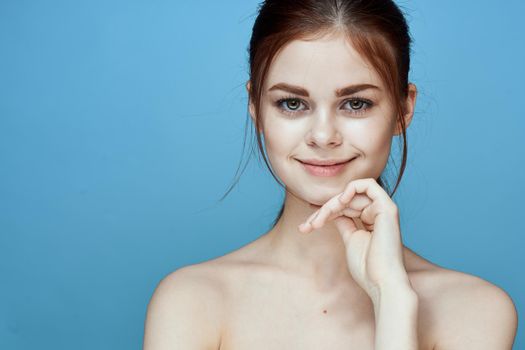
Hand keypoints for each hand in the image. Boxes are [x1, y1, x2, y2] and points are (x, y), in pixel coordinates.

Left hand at [298, 178, 410, 299]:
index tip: (306, 226)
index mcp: (372, 220)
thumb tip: (333, 211)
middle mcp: (379, 212)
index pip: (343, 207)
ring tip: (318, 221)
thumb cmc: (367, 268)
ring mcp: (384, 209)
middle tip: (308, 226)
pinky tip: (340, 201)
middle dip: (323, 210)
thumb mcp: (350, 239)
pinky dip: (352, 188)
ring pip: (351, 194)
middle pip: (345, 200)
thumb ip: (344, 222)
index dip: (323, 212)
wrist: (382, 283)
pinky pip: (369, 185)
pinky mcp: (388, 208)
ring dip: (331, 204)